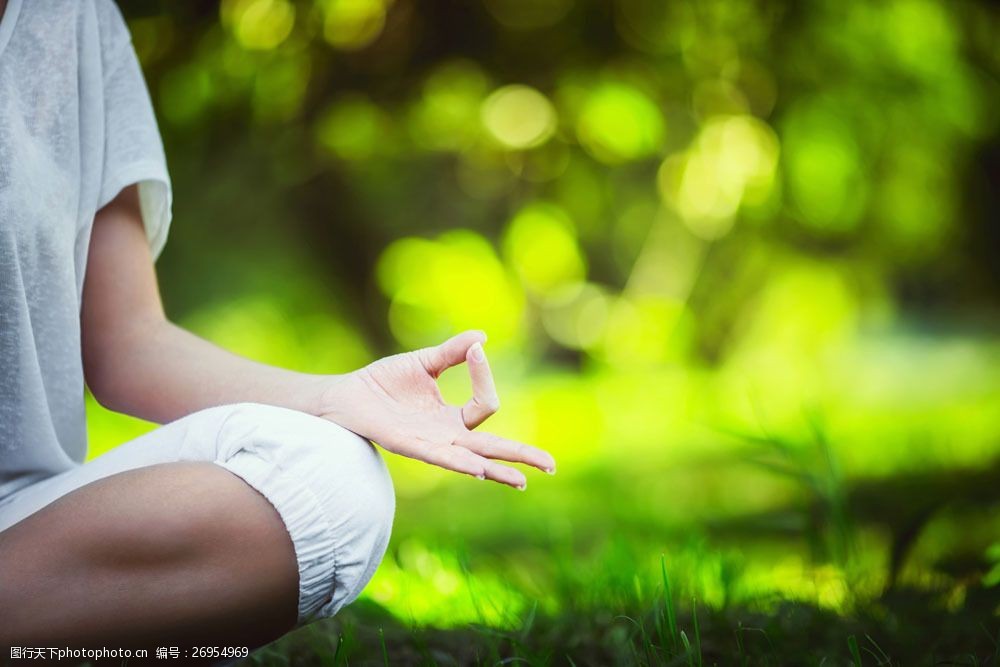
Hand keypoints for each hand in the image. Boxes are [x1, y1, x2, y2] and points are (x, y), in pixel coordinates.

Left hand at [316, 330, 555, 489]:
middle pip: (493, 448)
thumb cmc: (382, 381)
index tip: (476, 350)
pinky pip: (440, 456)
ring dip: (496, 470)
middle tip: (552, 466)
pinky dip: (460, 462)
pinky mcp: (409, 446)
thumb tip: (482, 338)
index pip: (486, 404)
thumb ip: (453, 352)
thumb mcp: (425, 362)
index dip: (486, 376)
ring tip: (521, 481)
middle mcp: (446, 436)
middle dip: (522, 457)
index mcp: (452, 419)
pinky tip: (478, 470)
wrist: (345, 394)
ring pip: (471, 460)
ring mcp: (430, 444)